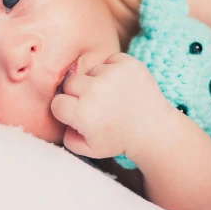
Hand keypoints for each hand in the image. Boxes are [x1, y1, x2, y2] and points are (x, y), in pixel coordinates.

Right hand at [50, 53, 170, 158]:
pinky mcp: (127, 63)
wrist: (153, 129)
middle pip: (70, 83)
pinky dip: (113, 70)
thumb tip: (61, 118)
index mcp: (82, 113)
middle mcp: (94, 90)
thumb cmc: (119, 140)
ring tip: (111, 97)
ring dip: (96, 82)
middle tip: (95, 106)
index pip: (57, 102)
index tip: (77, 115)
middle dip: (78, 94)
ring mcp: (112, 74)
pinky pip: (109, 60)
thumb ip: (67, 137)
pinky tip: (121, 86)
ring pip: (90, 71)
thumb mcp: (89, 149)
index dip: (66, 110)